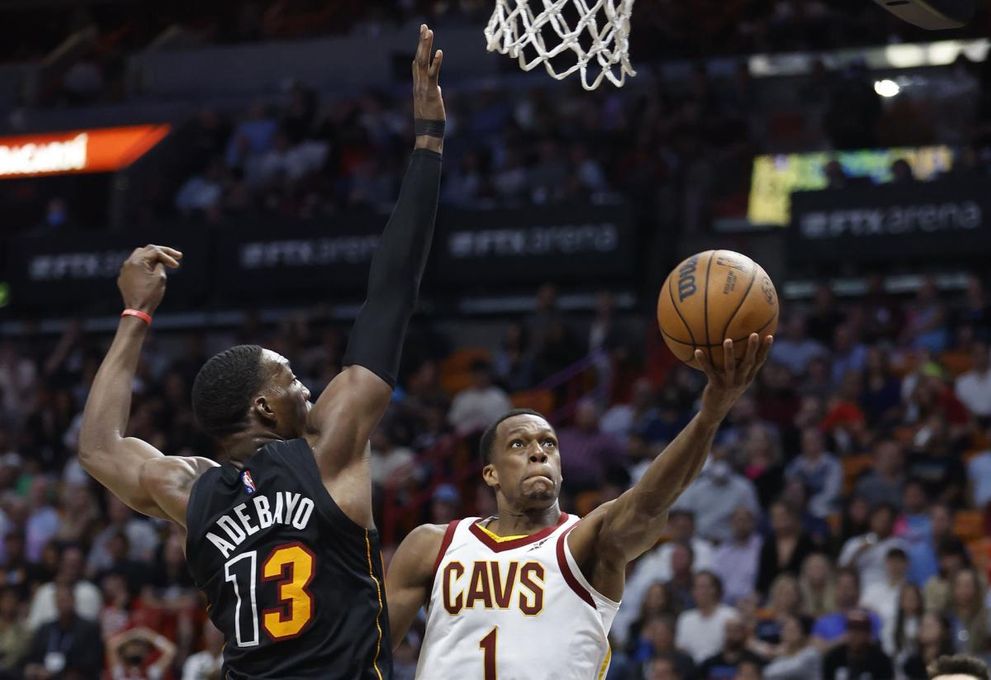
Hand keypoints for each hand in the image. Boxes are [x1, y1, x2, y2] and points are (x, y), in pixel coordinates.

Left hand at [117, 244, 181, 314]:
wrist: (137, 310)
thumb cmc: (150, 295)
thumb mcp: (160, 278)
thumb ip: (160, 265)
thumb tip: (159, 261)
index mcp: (137, 261)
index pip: (155, 251)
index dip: (168, 256)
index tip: (177, 265)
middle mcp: (129, 263)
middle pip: (146, 250)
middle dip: (161, 253)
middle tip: (175, 257)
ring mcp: (124, 270)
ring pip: (139, 257)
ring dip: (152, 258)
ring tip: (163, 262)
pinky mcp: (124, 278)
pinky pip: (134, 267)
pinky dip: (144, 266)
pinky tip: (152, 271)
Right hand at [412, 24, 444, 147]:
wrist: (428, 133)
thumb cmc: (431, 121)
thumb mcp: (431, 103)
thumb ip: (433, 92)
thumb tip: (437, 87)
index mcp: (418, 86)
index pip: (417, 64)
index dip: (420, 50)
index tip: (423, 37)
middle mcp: (418, 84)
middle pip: (419, 58)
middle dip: (421, 42)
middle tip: (424, 26)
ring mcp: (423, 87)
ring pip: (423, 62)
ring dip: (426, 46)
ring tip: (428, 32)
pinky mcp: (431, 92)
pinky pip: (433, 74)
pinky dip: (436, 62)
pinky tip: (439, 51)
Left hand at [695, 333, 772, 420]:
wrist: (716, 411)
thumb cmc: (724, 390)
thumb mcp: (734, 380)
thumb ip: (737, 366)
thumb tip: (733, 344)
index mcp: (747, 377)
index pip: (759, 362)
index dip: (765, 350)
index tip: (769, 336)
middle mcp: (741, 380)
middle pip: (748, 362)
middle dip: (752, 348)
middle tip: (753, 334)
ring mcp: (729, 384)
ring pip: (730, 366)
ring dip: (729, 353)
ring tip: (727, 340)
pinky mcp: (716, 386)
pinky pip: (710, 371)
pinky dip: (704, 361)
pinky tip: (697, 351)